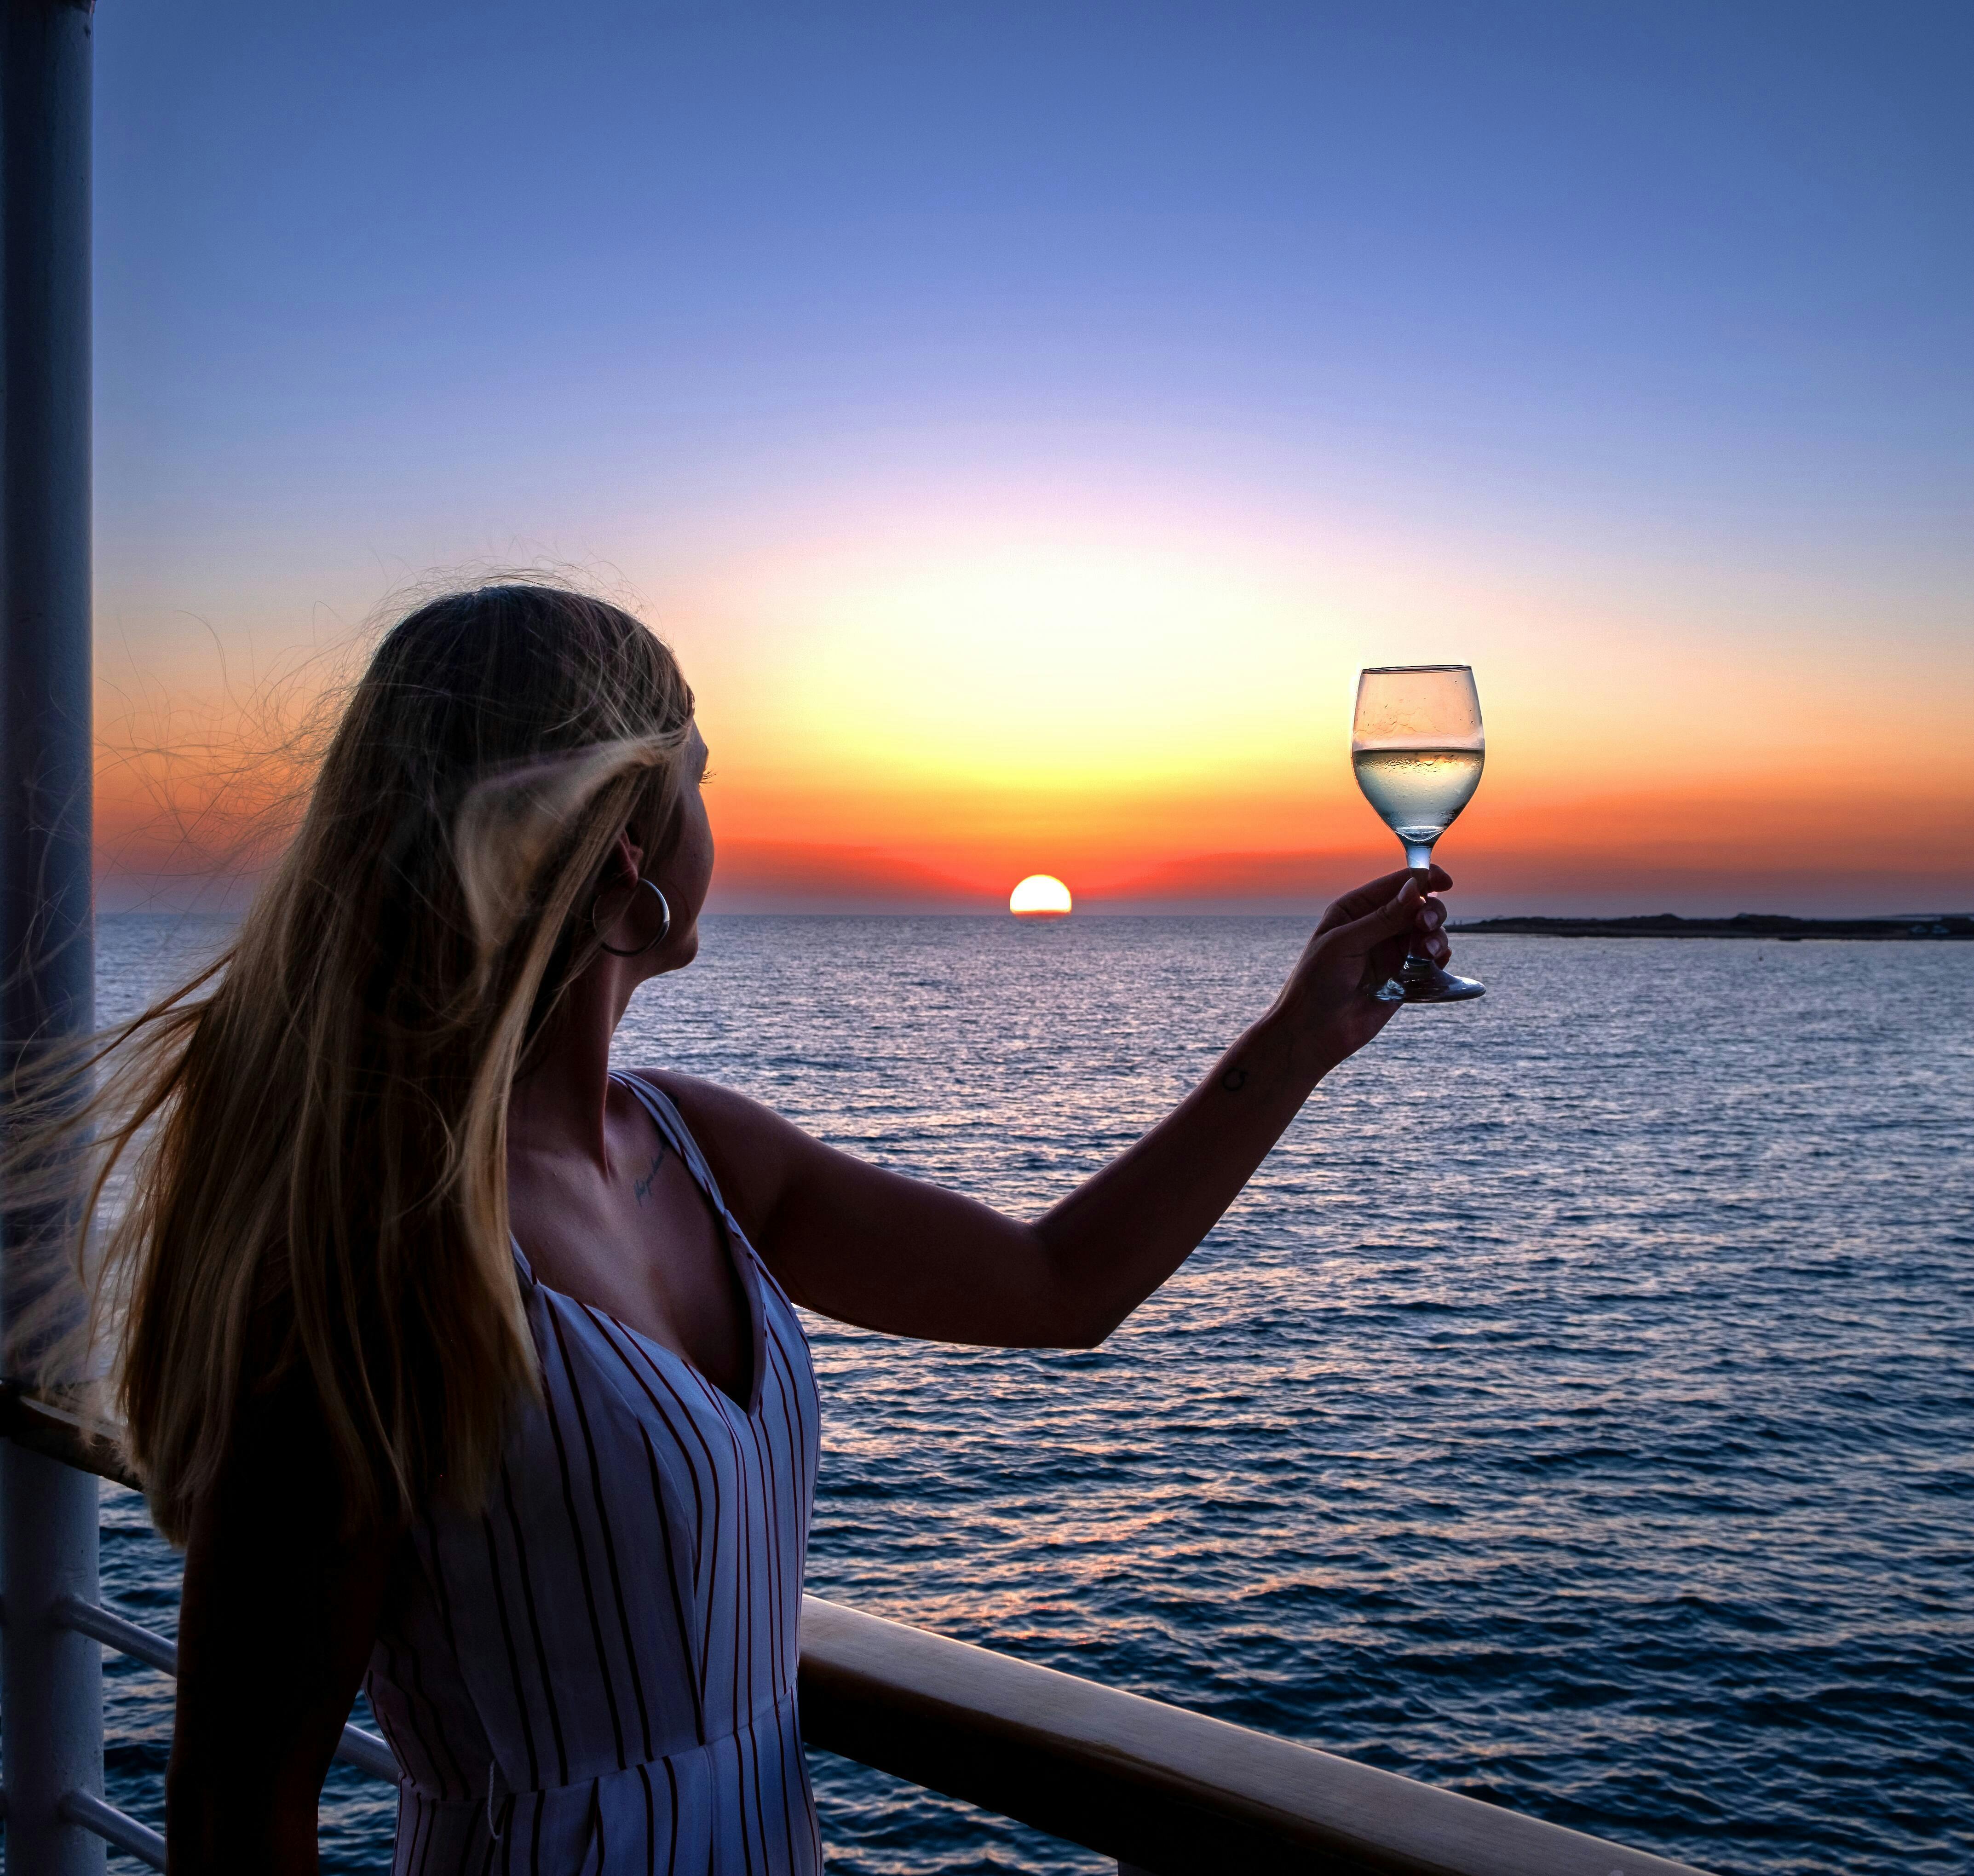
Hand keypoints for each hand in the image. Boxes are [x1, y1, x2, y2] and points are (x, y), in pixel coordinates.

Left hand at [1277, 865, 1453, 1069]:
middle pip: (1419, 905)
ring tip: (1426, 953)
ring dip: (1435, 936)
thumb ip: (1383, 917)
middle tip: (1425, 924)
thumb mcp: (1346, 944)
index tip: (1445, 882)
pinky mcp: (1403, 978)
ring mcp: (1391, 952)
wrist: (1312, 1033)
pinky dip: (1439, 957)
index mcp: (1355, 910)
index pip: (1396, 885)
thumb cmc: (1316, 983)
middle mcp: (1376, 927)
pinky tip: (1435, 962)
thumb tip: (1415, 887)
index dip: (1423, 878)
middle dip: (1430, 911)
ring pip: (1428, 932)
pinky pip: (1431, 960)